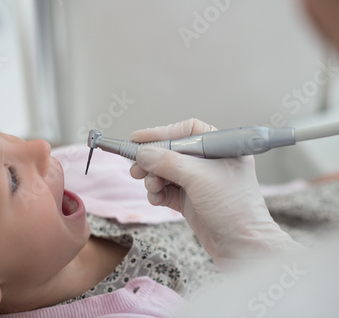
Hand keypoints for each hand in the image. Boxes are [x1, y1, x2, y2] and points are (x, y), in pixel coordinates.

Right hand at [130, 119, 301, 270]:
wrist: (243, 247)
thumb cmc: (234, 208)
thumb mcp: (198, 177)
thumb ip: (167, 162)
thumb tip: (142, 153)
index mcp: (220, 148)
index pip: (187, 131)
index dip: (162, 133)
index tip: (139, 139)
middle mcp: (209, 162)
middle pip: (171, 152)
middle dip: (153, 160)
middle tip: (136, 167)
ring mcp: (199, 182)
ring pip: (166, 172)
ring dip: (153, 178)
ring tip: (151, 187)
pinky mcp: (191, 201)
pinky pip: (166, 190)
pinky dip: (158, 193)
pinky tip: (156, 198)